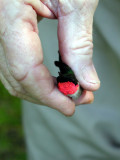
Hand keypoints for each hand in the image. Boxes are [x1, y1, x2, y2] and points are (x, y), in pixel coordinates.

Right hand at [0, 0, 98, 115]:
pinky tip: (55, 81)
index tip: (70, 107)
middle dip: (47, 96)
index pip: (25, 70)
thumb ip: (79, 46)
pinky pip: (17, 65)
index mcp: (9, 11)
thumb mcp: (76, 2)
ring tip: (68, 93)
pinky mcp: (9, 35)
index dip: (48, 95)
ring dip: (42, 91)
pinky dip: (37, 79)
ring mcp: (1, 31)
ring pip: (15, 76)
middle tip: (74, 102)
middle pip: (18, 78)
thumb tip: (87, 83)